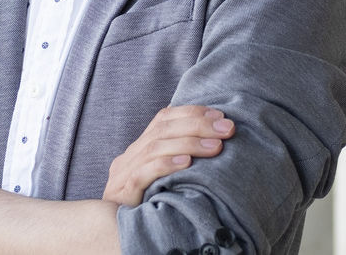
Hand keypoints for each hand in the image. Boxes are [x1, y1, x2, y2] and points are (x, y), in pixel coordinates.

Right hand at [103, 105, 235, 206]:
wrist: (118, 233)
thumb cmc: (149, 205)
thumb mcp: (165, 178)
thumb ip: (180, 159)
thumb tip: (216, 142)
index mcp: (138, 148)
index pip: (164, 118)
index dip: (192, 112)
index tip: (220, 116)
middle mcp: (128, 156)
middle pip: (163, 129)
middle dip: (198, 125)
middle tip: (227, 128)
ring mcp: (122, 174)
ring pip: (155, 148)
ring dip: (189, 144)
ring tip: (216, 147)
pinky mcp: (121, 192)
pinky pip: (142, 174)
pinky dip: (165, 165)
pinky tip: (187, 163)